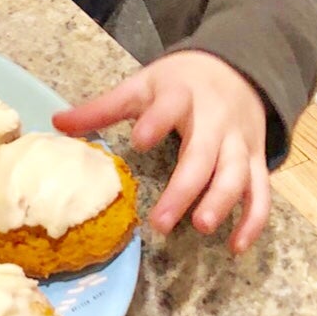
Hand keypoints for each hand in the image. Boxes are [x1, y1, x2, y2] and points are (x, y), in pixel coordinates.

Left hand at [52, 50, 269, 254]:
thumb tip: (55, 123)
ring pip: (237, 174)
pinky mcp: (256, 160)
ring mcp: (239, 142)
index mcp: (181, 95)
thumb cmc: (179, 83)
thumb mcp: (142, 85)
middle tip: (161, 222)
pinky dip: (253, 220)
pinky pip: (261, 192)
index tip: (138, 139)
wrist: (238, 68)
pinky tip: (236, 247)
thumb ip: (103, 108)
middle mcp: (214, 120)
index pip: (170, 106)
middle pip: (203, 155)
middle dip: (184, 188)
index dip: (156, 121)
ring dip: (222, 202)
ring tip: (202, 227)